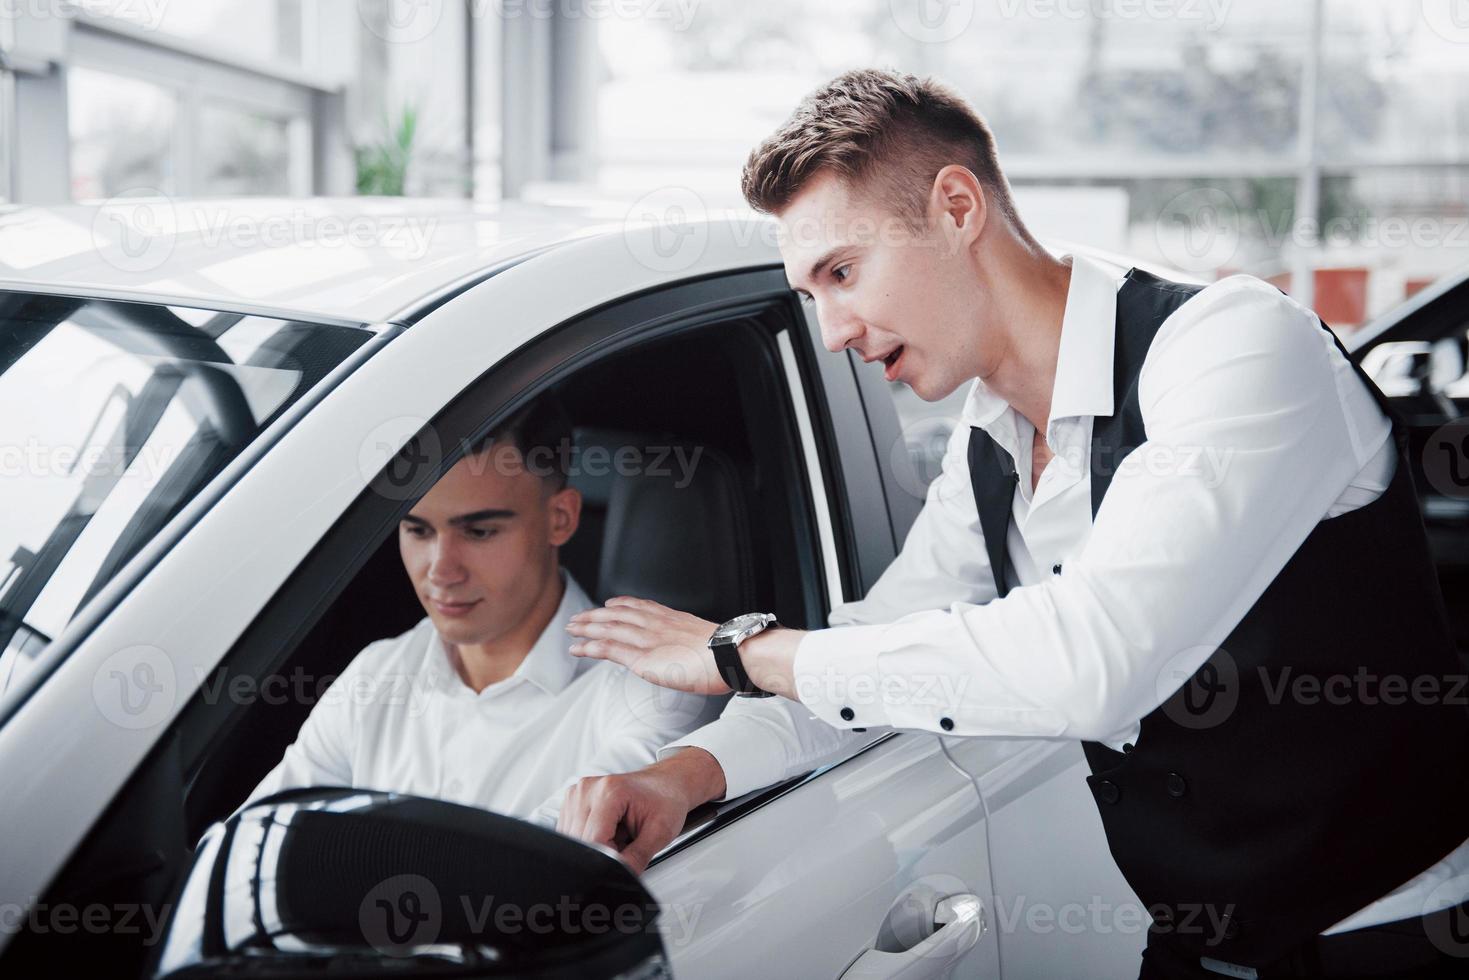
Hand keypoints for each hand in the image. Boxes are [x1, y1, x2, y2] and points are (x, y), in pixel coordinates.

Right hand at [556, 749, 726, 873]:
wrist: (665, 784)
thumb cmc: (665, 801)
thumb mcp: (660, 833)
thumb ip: (637, 858)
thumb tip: (619, 878)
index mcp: (609, 791)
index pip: (594, 840)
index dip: (608, 860)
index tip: (626, 861)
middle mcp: (587, 789)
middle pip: (581, 842)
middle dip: (604, 854)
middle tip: (627, 843)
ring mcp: (576, 793)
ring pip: (573, 841)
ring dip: (596, 846)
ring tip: (619, 834)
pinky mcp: (571, 801)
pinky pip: (572, 834)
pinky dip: (590, 839)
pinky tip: (608, 830)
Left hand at [566, 597, 728, 694]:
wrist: (730, 655)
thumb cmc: (726, 653)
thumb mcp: (708, 640)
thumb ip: (694, 641)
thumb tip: (698, 650)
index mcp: (672, 618)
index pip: (640, 606)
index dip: (622, 604)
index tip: (610, 603)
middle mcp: (655, 624)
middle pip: (618, 615)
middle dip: (595, 615)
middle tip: (579, 617)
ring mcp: (646, 639)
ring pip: (608, 628)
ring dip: (586, 628)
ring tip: (571, 629)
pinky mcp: (640, 658)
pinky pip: (608, 649)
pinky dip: (590, 647)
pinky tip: (577, 648)